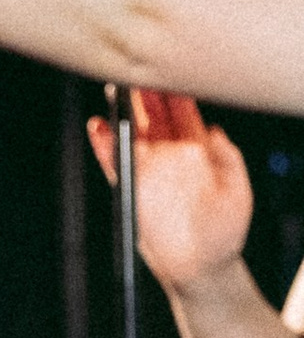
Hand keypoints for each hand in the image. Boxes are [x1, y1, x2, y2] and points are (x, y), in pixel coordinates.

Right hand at [88, 89, 253, 292]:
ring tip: (114, 91)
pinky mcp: (128, 186)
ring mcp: (148, 169)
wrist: (201, 266)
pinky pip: (112, 159)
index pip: (183, 112)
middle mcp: (169, 155)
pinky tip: (100, 127)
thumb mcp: (238, 192)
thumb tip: (212, 131)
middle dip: (145, 92)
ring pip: (131, 131)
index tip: (168, 72)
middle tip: (137, 71)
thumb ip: (228, 159)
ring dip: (122, 110)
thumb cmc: (224, 231)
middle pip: (154, 115)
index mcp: (196, 151)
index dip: (175, 92)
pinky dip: (104, 143)